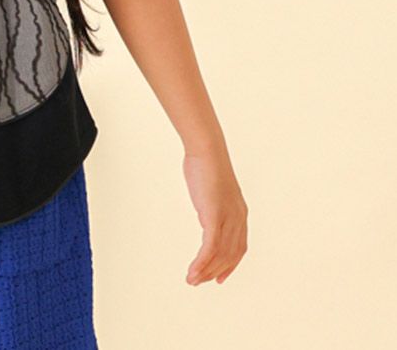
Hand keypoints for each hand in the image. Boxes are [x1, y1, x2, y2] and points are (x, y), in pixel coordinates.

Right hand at [183, 149, 247, 284]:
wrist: (207, 150)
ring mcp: (227, 218)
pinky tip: (193, 270)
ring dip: (205, 270)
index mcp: (239, 214)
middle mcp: (238, 219)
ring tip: (192, 280)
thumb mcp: (213, 189)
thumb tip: (206, 210)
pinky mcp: (214, 216)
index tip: (218, 277)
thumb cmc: (206, 164)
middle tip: (199, 281)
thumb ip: (213, 203)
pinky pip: (210, 247)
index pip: (238, 248)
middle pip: (230, 255)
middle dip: (214, 271)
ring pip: (219, 255)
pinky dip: (202, 262)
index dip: (229, 264)